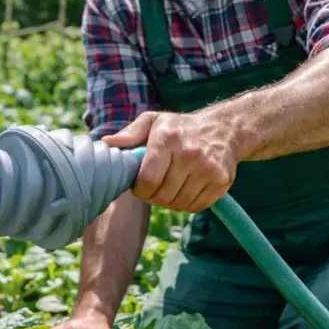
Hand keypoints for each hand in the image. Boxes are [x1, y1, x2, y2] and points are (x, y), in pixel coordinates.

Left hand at [102, 111, 238, 212]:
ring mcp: (208, 169)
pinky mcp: (221, 181)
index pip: (147, 180)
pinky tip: (184, 189)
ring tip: (168, 187)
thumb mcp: (152, 122)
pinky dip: (186, 204)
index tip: (138, 185)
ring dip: (168, 201)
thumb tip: (105, 145)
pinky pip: (195, 207)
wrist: (224, 129)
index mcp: (167, 138)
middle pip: (161, 195)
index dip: (138, 189)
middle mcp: (190, 154)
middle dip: (152, 196)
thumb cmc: (179, 128)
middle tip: (152, 187)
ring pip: (178, 204)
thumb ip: (129, 134)